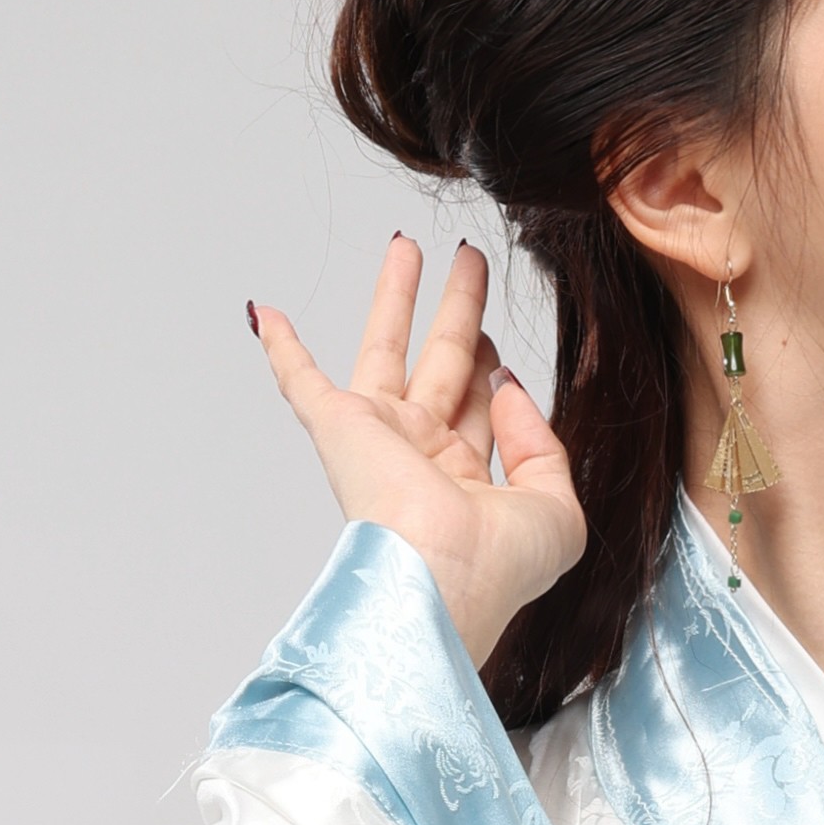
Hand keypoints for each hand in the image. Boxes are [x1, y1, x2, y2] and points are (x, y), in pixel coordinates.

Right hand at [247, 230, 582, 667]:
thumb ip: (546, 448)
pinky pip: (300, 379)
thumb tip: (508, 385)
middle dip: (458, 310)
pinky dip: (280, 347)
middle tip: (469, 259)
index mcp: (468, 482)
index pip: (483, 411)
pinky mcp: (339, 428)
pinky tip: (266, 313)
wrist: (438, 580)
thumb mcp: (556, 511)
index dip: (498, 378)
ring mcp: (378, 438)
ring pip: (387, 348)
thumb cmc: (494, 567)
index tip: (504, 357)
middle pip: (443, 363)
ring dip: (396, 296)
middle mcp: (421, 457)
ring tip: (406, 244)